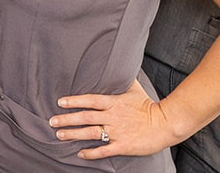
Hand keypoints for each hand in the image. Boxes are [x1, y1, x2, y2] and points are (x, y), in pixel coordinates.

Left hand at [50, 78, 181, 160]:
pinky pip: (103, 150)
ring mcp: (117, 132)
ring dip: (74, 134)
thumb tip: (116, 66)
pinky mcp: (123, 145)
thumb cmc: (150, 106)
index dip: (74, 101)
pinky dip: (91, 152)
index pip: (89, 100)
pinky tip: (80, 153)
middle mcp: (113, 117)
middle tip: (52, 121)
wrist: (166, 123)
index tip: (60, 102)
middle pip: (85, 117)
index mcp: (114, 102)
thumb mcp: (134, 89)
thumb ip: (122, 80)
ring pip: (91, 132)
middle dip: (67, 119)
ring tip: (60, 135)